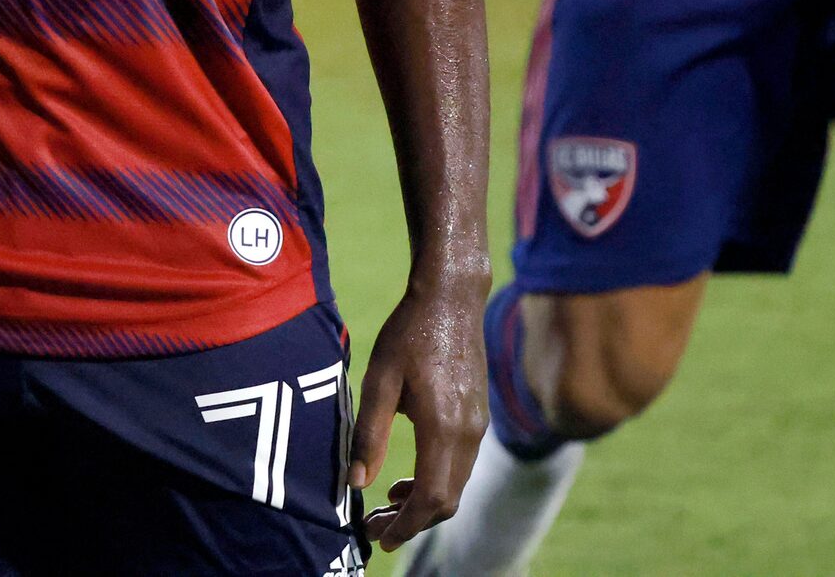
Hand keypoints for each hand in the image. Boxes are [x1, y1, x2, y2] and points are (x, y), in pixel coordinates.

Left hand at [351, 276, 486, 552]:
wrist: (453, 297)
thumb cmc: (409, 332)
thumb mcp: (379, 380)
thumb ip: (369, 434)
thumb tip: (356, 482)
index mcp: (443, 428)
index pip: (430, 499)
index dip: (405, 526)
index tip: (379, 537)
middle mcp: (468, 434)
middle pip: (446, 501)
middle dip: (412, 522)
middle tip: (375, 525)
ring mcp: (478, 426)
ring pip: (456, 485)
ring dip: (424, 503)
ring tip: (387, 503)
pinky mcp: (478, 417)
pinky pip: (460, 466)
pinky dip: (436, 481)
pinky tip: (407, 476)